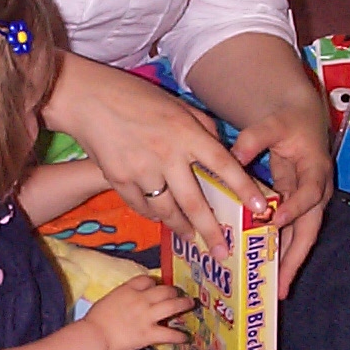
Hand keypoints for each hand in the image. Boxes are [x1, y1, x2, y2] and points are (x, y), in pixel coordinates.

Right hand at [42, 53, 268, 260]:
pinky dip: (154, 215)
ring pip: (167, 211)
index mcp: (186, 132)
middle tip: (224, 252)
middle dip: (212, 230)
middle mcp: (167, 154)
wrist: (88, 99)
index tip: (260, 209)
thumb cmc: (136, 97)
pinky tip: (162, 218)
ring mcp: (141, 170)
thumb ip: (202, 130)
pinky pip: (142, 207)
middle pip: (195, 201)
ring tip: (193, 239)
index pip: (223, 165)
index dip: (244, 188)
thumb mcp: (177, 106)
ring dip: (182, 228)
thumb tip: (223, 154)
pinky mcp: (119, 180)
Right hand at [83, 274, 192, 349]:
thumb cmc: (96, 318)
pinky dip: (179, 336)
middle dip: (173, 291)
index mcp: (128, 289)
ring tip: (191, 303)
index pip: (147, 279)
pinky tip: (186, 337)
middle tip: (177, 294)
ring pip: (172, 305)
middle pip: (164, 290)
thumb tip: (128, 301)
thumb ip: (121, 297)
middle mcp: (141, 299)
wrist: (96, 335)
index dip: (154, 282)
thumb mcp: (108, 299)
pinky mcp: (149, 333)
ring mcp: (148, 316)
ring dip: (184, 304)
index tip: (156, 286)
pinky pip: (169, 334)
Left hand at [229, 99, 332, 298]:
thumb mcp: (272, 123)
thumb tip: (234, 156)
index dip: (294, 208)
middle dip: (294, 258)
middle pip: (309, 230)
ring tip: (276, 291)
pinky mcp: (296, 209)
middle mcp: (317, 191)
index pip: (308, 193)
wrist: (301, 119)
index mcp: (315, 169)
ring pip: (300, 238)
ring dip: (288, 264)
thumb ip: (254, 138)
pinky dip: (279, 253)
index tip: (276, 222)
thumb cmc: (288, 121)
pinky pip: (289, 234)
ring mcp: (307, 203)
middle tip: (280, 285)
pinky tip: (267, 272)